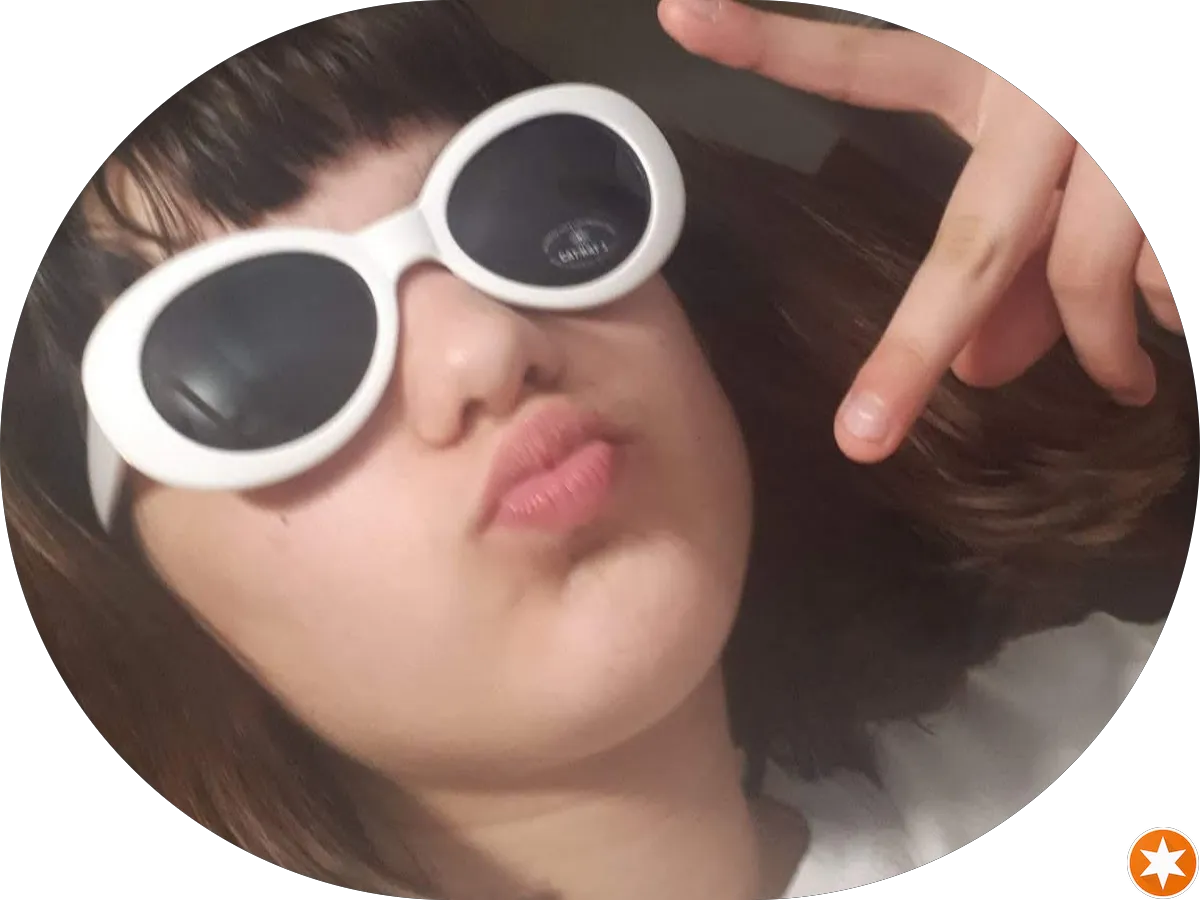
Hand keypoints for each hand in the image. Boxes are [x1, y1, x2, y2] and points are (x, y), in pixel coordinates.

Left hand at [657, 0, 1182, 463]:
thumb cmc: (1114, 141)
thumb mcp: (1056, 171)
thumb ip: (1016, 268)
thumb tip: (983, 374)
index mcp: (988, 73)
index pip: (865, 64)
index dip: (775, 44)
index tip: (681, 10)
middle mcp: (1044, 95)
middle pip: (972, 244)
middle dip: (915, 350)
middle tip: (865, 435)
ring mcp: (1110, 138)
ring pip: (1093, 276)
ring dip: (1104, 348)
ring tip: (1124, 381)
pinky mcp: (1165, 189)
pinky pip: (1161, 282)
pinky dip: (1167, 315)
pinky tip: (1166, 321)